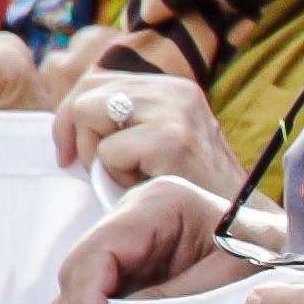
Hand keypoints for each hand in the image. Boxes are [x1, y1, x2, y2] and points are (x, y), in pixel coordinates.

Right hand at [50, 173, 274, 303]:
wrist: (290, 256)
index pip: (99, 250)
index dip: (86, 298)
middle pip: (81, 272)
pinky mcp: (128, 276)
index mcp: (158, 204)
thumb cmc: (269, 256)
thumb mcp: (231, 276)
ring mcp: (126, 249)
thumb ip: (175, 301)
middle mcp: (131, 222)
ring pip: (79, 291)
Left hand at [60, 66, 233, 206]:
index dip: (71, 115)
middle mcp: (175, 90)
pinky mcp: (171, 141)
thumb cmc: (189, 188)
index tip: (67, 152)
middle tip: (84, 167)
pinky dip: (114, 176)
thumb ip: (125, 119)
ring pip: (88, 113)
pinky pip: (108, 152)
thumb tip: (68, 118)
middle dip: (72, 132)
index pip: (97, 81)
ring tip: (123, 176)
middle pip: (87, 92)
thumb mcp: (159, 139)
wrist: (236, 223)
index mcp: (172, 87)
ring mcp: (174, 112)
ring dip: (93, 154)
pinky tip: (141, 186)